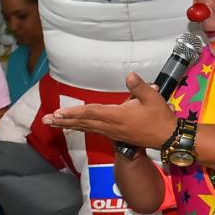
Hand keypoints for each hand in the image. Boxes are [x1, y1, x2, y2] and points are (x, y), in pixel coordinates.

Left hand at [42, 73, 174, 148]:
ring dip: (68, 124)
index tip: (58, 113)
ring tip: (52, 122)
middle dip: (64, 120)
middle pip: (83, 122)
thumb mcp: (154, 99)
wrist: (168, 138)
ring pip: (86, 127)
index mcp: (118, 116)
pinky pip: (92, 130)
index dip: (74, 112)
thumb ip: (140, 87)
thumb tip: (129, 76)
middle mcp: (111, 126)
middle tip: (46, 120)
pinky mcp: (114, 134)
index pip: (91, 112)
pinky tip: (72, 125)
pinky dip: (79, 127)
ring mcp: (112, 131)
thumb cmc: (161, 118)